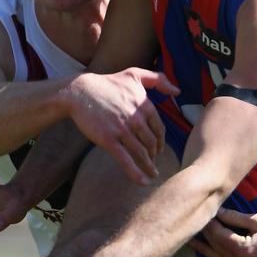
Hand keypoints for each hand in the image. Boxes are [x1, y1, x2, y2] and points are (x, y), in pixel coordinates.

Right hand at [67, 69, 178, 183]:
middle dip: (154, 154)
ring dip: (149, 166)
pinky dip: (136, 173)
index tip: (158, 149)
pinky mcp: (108, 140)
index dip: (160, 141)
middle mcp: (136, 119)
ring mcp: (122, 130)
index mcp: (144, 105)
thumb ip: (158, 80)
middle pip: (152, 143)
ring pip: (142, 153)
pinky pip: (126, 160)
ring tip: (152, 174)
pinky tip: (144, 182)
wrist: (79, 92)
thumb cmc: (107, 83)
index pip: (159, 128)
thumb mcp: (134, 74)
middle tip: (153, 161)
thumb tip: (177, 91)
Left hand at [191, 210, 256, 256]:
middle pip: (217, 249)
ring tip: (192, 246)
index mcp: (242, 249)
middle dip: (205, 236)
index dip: (209, 225)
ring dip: (206, 254)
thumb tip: (217, 212)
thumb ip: (235, 218)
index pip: (218, 235)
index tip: (202, 215)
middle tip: (193, 226)